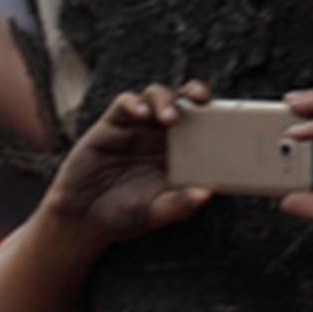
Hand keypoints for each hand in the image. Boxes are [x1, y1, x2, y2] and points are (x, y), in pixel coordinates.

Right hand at [45, 86, 214, 246]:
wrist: (83, 218)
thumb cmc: (125, 215)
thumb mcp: (155, 213)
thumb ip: (179, 205)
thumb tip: (206, 194)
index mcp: (179, 153)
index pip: (203, 124)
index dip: (216, 114)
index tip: (230, 115)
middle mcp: (160, 135)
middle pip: (182, 101)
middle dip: (194, 93)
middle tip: (201, 99)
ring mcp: (136, 127)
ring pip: (156, 95)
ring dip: (165, 100)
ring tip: (169, 117)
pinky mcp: (112, 124)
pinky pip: (125, 103)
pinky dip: (134, 104)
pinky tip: (140, 114)